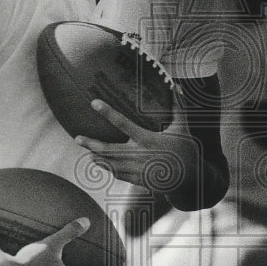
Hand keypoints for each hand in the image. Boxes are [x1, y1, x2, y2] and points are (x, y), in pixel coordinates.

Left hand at [75, 99, 198, 192]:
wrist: (190, 180)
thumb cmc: (186, 150)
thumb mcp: (183, 128)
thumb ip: (178, 107)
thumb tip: (178, 85)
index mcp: (148, 139)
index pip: (123, 122)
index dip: (108, 112)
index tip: (94, 103)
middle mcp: (139, 155)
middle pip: (109, 149)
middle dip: (92, 144)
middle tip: (77, 138)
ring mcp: (137, 170)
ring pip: (111, 164)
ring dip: (97, 158)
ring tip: (87, 151)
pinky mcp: (138, 180)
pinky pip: (119, 174)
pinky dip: (109, 168)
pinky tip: (102, 164)